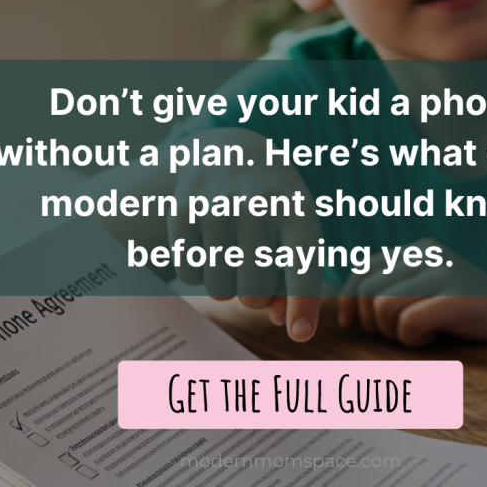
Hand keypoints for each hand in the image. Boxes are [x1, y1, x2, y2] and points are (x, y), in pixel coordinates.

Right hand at [168, 128, 322, 341]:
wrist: (232, 152)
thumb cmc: (273, 206)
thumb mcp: (294, 231)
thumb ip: (296, 282)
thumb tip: (281, 321)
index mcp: (297, 211)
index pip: (302, 266)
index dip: (302, 304)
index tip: (300, 334)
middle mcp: (259, 205)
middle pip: (253, 294)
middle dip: (252, 296)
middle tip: (252, 270)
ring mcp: (219, 205)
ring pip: (219, 290)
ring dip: (224, 286)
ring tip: (231, 255)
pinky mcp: (184, 208)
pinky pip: (189, 274)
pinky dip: (197, 273)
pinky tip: (206, 246)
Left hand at [337, 239, 486, 361]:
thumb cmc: (466, 320)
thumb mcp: (426, 295)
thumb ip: (392, 290)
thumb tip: (345, 309)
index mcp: (418, 249)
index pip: (364, 269)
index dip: (349, 300)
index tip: (350, 325)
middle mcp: (429, 253)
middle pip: (370, 292)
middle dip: (375, 323)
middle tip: (402, 336)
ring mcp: (446, 272)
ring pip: (384, 308)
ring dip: (396, 333)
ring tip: (423, 335)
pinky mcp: (459, 297)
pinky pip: (409, 323)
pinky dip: (415, 340)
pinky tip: (436, 338)